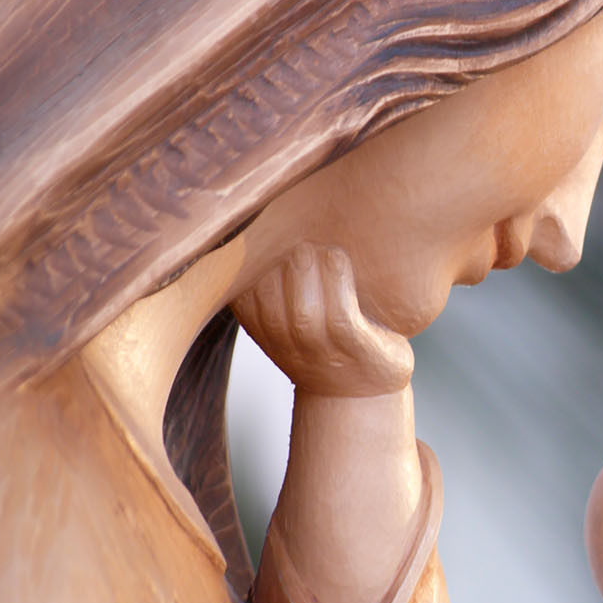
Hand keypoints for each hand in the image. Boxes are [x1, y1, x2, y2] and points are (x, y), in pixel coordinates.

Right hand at [232, 243, 413, 396]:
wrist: (363, 392)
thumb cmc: (325, 336)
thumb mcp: (288, 309)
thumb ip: (271, 272)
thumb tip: (255, 210)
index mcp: (264, 327)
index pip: (240, 294)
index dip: (244, 259)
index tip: (254, 225)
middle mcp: (287, 344)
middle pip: (267, 301)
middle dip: (273, 263)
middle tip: (285, 228)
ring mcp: (322, 352)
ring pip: (303, 314)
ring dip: (305, 275)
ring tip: (309, 245)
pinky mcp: (358, 352)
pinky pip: (342, 319)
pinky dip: (337, 285)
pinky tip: (337, 256)